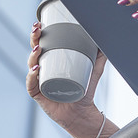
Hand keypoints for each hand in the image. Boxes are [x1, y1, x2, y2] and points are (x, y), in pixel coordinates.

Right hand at [26, 22, 107, 137]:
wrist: (83, 113)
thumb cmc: (85, 90)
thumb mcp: (94, 69)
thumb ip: (100, 55)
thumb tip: (107, 39)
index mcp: (51, 61)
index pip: (41, 44)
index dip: (38, 34)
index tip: (40, 23)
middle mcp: (41, 71)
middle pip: (33, 52)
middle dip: (33, 39)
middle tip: (37, 30)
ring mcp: (38, 82)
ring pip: (31, 66)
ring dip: (32, 56)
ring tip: (39, 49)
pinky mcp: (38, 95)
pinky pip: (31, 85)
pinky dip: (31, 77)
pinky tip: (35, 70)